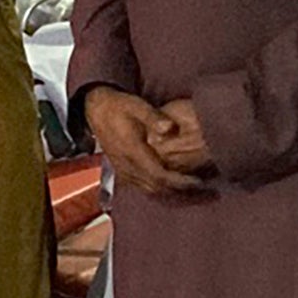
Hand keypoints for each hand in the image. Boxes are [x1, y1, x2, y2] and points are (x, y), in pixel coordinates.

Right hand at [86, 88, 201, 195]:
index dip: (179, 181)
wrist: (96, 111)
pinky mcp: (122, 172)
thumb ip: (154, 117)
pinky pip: (142, 187)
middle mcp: (126, 166)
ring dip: (170, 191)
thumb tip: (170, 128)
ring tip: (190, 187)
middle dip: (179, 190)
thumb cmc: (119, 107)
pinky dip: (159, 188)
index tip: (198, 181)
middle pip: (156, 187)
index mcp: (132, 152)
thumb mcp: (137, 106)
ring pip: (149, 190)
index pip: (159, 175)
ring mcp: (123, 171)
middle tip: (201, 187)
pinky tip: (171, 184)